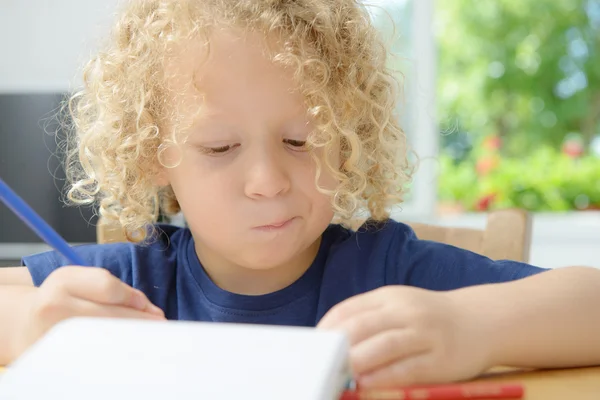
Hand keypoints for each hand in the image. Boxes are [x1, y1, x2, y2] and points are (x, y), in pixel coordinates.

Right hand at [11, 266, 164, 358]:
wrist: (28, 322)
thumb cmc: (64, 297)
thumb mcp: (84, 280)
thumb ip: (117, 289)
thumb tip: (150, 310)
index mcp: (64, 280)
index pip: (108, 287)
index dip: (134, 298)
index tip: (149, 308)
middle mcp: (54, 306)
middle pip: (110, 316)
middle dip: (140, 321)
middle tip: (160, 326)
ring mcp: (53, 333)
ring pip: (106, 336)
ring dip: (130, 337)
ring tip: (146, 337)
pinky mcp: (57, 354)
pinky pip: (97, 353)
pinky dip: (116, 349)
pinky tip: (126, 347)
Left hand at [317, 286, 491, 387]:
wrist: (481, 321)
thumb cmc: (430, 319)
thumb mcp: (399, 307)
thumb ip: (370, 319)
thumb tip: (332, 341)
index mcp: (390, 296)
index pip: (349, 309)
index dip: (326, 328)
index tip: (311, 347)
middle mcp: (406, 311)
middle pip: (362, 326)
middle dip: (336, 346)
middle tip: (318, 364)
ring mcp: (424, 333)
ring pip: (383, 345)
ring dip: (356, 360)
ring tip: (337, 373)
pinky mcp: (439, 358)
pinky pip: (406, 367)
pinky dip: (383, 375)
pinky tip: (366, 382)